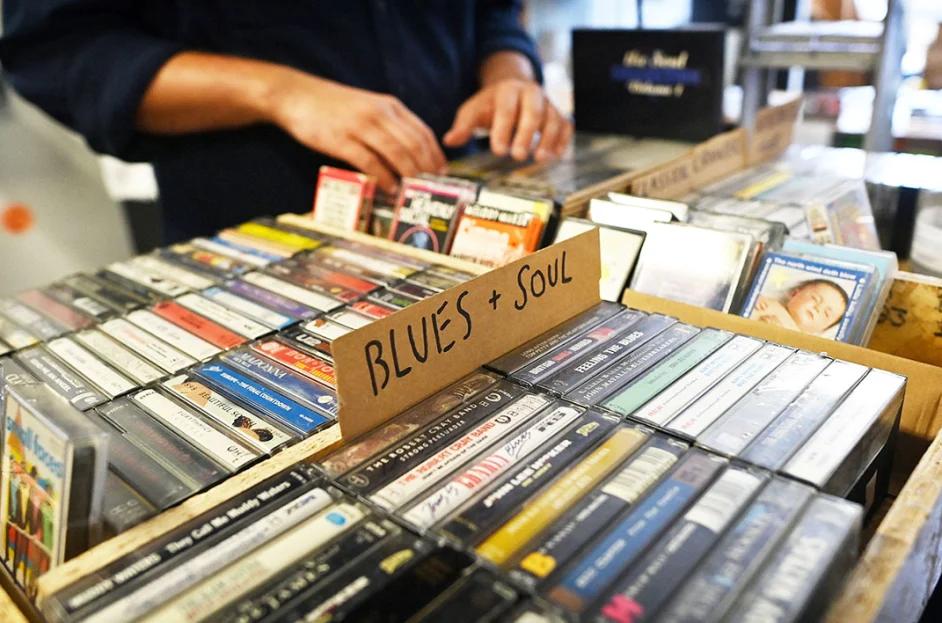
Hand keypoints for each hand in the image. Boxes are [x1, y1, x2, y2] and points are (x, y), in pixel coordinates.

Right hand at [268, 70, 445, 191]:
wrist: (296, 96)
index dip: (435, 155)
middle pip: (413, 145)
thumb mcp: (368, 107)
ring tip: (413, 192)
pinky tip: (390, 189)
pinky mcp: (342, 140)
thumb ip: (388, 125)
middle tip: (432, 188)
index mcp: (389, 105)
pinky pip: (371, 162)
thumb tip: (410, 153)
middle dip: (426, 169)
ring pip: (397, 154)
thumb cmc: (333, 106)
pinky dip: (384, 178)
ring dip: (409, 175)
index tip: (442, 173)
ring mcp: (361, 126)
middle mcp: (379, 114)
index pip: (422, 132)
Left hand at [443, 78, 571, 161]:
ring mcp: (548, 103)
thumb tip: (449, 140)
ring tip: (539, 158)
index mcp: (508, 90)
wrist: (513, 91)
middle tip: (518, 156)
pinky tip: (556, 156)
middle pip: (533, 111)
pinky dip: (563, 140)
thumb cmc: (490, 106)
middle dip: (526, 133)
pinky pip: (566, 125)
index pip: (506, 109)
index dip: (503, 129)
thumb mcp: (473, 111)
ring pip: (553, 118)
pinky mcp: (559, 115)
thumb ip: (463, 126)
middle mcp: (531, 93)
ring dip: (548, 138)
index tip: (498, 150)